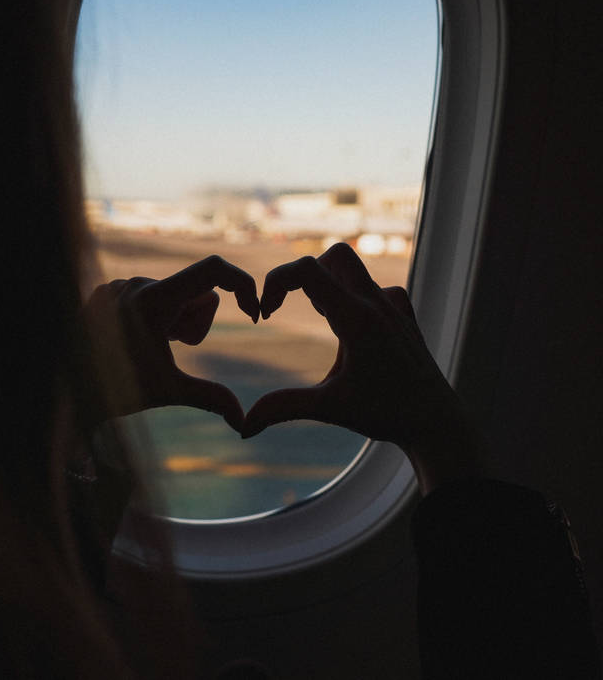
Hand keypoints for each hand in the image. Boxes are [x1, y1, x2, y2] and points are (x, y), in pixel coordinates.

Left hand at [86, 255, 258, 432]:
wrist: (65, 391)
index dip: (242, 284)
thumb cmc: (116, 390)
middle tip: (174, 349)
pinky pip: (150, 294)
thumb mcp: (168, 391)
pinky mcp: (108, 290)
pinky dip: (154, 317)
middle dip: (197, 324)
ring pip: (175, 294)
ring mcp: (120, 284)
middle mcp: (137, 283)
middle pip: (197, 293)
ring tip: (149, 347)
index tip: (252, 313)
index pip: (214, 269)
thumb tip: (244, 423)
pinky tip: (132, 342)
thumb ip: (210, 398)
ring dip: (175, 322)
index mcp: (155, 299)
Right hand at [242, 244, 477, 490]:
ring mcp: (393, 306)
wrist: (437, 422)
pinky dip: (355, 296)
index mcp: (356, 318)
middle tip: (293, 307)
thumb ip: (284, 408)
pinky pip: (375, 287)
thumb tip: (244, 426)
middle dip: (303, 275)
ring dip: (329, 284)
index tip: (265, 313)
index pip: (307, 269)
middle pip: (333, 256)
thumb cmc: (386, 414)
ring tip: (322, 322)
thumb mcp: (330, 408)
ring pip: (355, 269)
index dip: (276, 282)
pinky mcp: (404, 315)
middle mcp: (376, 303)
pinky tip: (352, 326)